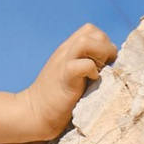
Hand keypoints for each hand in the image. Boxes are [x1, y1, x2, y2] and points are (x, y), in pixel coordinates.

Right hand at [14, 25, 116, 143]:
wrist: (34, 114)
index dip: (104, 42)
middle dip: (106, 47)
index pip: (90, 30)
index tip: (106, 61)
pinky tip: (92, 81)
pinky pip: (82, 64)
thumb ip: (84, 64)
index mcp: (67, 50)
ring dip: (101, 53)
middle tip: (105, 67)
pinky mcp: (64, 77)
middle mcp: (64, 52)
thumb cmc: (56, 99)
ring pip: (86, 40)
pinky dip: (92, 70)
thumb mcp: (70, 74)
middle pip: (92, 31)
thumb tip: (109, 65)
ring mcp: (62, 63)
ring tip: (99, 71)